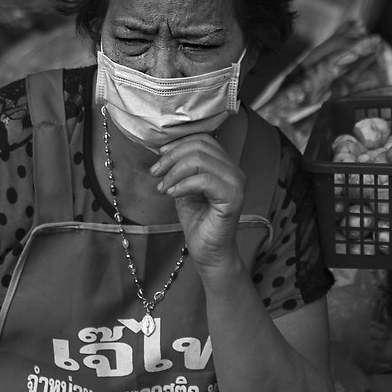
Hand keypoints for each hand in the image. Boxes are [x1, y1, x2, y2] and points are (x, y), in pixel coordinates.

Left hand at [151, 133, 245, 279]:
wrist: (209, 252)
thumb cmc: (198, 222)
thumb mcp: (185, 188)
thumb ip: (181, 169)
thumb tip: (164, 150)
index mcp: (224, 165)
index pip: (202, 139)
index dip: (178, 144)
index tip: (159, 156)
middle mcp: (234, 170)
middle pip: (200, 146)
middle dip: (171, 157)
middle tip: (155, 173)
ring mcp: (236, 183)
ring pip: (200, 160)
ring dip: (174, 172)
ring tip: (163, 188)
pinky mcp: (233, 197)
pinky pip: (204, 180)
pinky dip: (182, 185)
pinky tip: (171, 195)